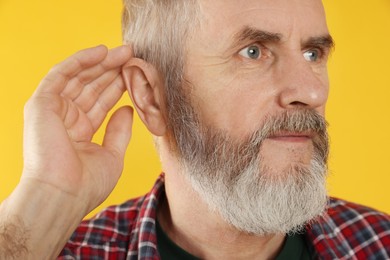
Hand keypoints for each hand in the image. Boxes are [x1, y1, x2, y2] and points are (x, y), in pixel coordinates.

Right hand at [22, 45, 132, 212]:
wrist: (64, 195)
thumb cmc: (87, 184)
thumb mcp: (112, 155)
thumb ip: (119, 131)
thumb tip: (128, 109)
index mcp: (80, 132)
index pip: (101, 102)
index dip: (119, 86)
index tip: (137, 74)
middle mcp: (66, 118)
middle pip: (91, 87)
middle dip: (113, 71)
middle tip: (134, 56)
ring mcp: (52, 110)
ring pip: (79, 77)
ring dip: (102, 62)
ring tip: (125, 51)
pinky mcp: (41, 103)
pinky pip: (62, 74)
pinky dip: (80, 61)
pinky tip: (102, 51)